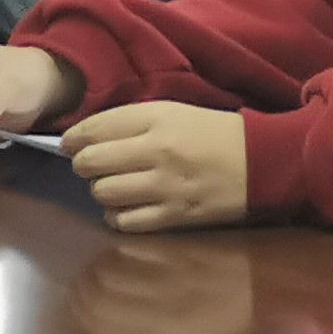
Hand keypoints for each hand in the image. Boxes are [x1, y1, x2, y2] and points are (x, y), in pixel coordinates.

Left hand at [60, 102, 249, 231]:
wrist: (263, 162)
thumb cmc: (214, 133)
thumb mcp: (173, 112)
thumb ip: (132, 121)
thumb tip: (88, 135)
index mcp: (156, 119)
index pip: (96, 128)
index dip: (74, 138)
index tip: (69, 144)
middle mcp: (157, 152)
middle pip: (92, 162)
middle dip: (82, 164)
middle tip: (88, 165)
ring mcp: (166, 187)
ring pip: (105, 193)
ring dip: (100, 190)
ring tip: (110, 185)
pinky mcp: (177, 216)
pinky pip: (127, 221)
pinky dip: (117, 216)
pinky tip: (124, 208)